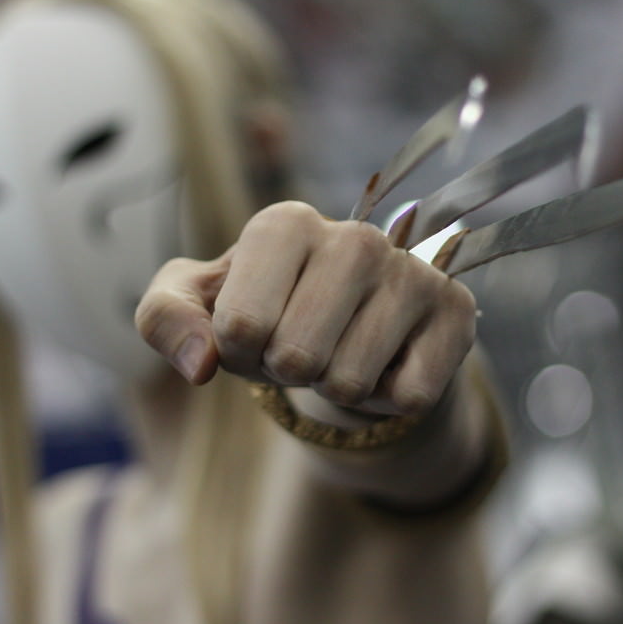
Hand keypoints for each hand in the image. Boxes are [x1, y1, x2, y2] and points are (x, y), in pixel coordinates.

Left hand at [135, 201, 476, 416]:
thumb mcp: (195, 307)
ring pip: (351, 383)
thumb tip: (200, 365)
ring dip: (335, 388)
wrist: (349, 319)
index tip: (251, 334)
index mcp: (282, 224)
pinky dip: (386, 400)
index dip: (237, 354)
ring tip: (340, 350)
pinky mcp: (456, 310)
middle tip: (300, 346)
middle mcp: (354, 236)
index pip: (239, 329)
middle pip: (297, 359)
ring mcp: (411, 271)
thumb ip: (165, 320)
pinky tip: (385, 360)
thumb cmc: (262, 308)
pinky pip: (408, 397)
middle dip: (287, 372)